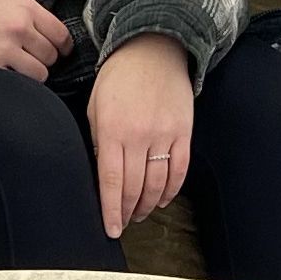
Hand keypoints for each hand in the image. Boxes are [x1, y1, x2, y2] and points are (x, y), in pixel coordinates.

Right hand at [0, 0, 71, 80]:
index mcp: (27, 9)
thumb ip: (36, 16)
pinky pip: (17, 82)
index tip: (60, 51)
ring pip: (39, 74)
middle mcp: (19, 28)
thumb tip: (59, 38)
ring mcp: (4, 48)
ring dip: (32, 72)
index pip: (61, 36)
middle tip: (31, 56)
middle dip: (44, 59)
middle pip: (51, 57)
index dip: (63, 47)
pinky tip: (8, 71)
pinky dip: (15, 80)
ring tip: (19, 65)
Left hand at [87, 32, 196, 236]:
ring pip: (157, 184)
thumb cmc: (118, 78)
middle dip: (128, 212)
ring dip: (148, 205)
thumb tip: (102, 177)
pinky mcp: (184, 132)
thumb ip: (98, 142)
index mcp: (112, 130)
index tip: (110, 230)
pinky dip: (171, 190)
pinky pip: (179, 170)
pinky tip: (162, 200)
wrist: (154, 49)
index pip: (112, 181)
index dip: (111, 210)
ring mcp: (165, 134)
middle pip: (134, 187)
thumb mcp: (96, 106)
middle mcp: (140, 135)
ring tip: (139, 214)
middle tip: (123, 224)